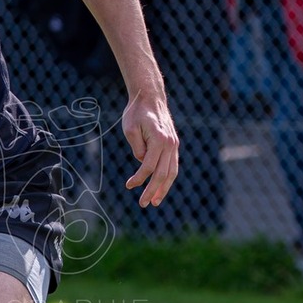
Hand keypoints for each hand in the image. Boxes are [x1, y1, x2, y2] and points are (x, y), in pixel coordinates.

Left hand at [121, 89, 179, 207]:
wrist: (150, 98)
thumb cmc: (137, 112)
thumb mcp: (130, 128)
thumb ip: (137, 147)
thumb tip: (143, 164)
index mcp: (158, 139)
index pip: (148, 166)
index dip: (138, 178)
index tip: (128, 186)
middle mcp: (170, 144)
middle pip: (162, 173)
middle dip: (152, 190)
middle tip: (143, 204)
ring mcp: (174, 145)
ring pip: (171, 173)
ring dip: (163, 189)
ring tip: (154, 202)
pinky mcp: (174, 146)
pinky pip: (173, 166)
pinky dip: (168, 179)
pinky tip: (161, 189)